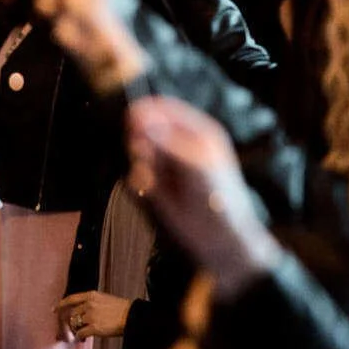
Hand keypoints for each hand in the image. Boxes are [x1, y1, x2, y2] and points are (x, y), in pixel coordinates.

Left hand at [57, 290, 130, 342]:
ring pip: (75, 324)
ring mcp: (91, 316)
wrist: (132, 317)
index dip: (61, 304)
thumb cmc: (122, 310)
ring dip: (76, 330)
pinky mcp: (94, 328)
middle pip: (72, 314)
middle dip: (70, 322)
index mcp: (92, 295)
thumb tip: (82, 313)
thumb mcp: (106, 299)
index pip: (72, 299)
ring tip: (81, 334)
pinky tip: (83, 339)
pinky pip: (80, 334)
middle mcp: (89, 304)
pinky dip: (80, 337)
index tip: (54, 309)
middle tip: (72, 329)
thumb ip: (92, 303)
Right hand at [126, 96, 281, 295]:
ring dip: (141, 164)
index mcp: (197, 132)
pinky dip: (140, 183)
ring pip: (138, 153)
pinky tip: (153, 193)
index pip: (164, 108)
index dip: (146, 111)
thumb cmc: (218, 199)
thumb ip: (166, 140)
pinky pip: (135, 177)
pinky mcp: (155, 187)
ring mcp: (166, 166)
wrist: (218, 239)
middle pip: (145, 129)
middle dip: (141, 141)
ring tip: (154, 179)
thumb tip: (139, 116)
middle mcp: (179, 146)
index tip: (131, 119)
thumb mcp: (195, 163)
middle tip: (145, 153)